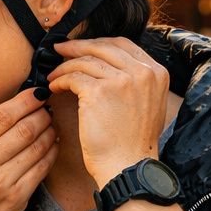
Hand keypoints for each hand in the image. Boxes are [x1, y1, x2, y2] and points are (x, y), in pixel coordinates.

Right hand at [0, 88, 57, 210]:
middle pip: (24, 129)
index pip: (3, 115)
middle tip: (48, 109)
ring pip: (36, 147)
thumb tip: (11, 108)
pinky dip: (50, 153)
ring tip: (51, 125)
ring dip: (49, 132)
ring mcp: (0, 182)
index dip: (26, 100)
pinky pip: (41, 168)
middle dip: (42, 114)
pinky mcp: (15, 199)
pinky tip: (52, 145)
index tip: (38, 94)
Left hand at [47, 38, 170, 186]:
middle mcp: (142, 72)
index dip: (98, 43)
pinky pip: (73, 77)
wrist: (128, 166)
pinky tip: (54, 87)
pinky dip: (60, 80)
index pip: (123, 45)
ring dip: (64, 66)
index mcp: (157, 72)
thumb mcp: (148, 104)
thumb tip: (110, 66)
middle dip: (77, 46)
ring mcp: (121, 80)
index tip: (82, 47)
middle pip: (103, 47)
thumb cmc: (133, 143)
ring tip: (53, 75)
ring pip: (85, 61)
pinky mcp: (99, 92)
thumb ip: (136, 81)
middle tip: (59, 49)